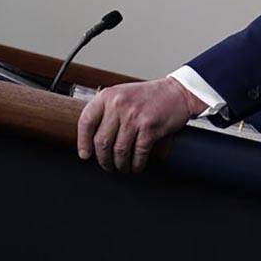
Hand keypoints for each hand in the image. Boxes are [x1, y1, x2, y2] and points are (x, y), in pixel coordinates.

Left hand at [76, 77, 208, 172]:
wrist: (178, 92)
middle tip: (106, 165)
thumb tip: (93, 135)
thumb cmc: (151, 95)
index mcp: (108, 96)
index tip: (85, 154)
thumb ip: (108, 109)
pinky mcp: (150, 127)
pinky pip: (138, 152)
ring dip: (120, 164)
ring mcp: (134, 116)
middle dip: (103, 159)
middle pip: (102, 141)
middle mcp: (119, 105)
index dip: (83, 142)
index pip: (86, 121)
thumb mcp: (123, 94)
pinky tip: (136, 165)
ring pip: (119, 150)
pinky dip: (136, 163)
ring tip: (122, 167)